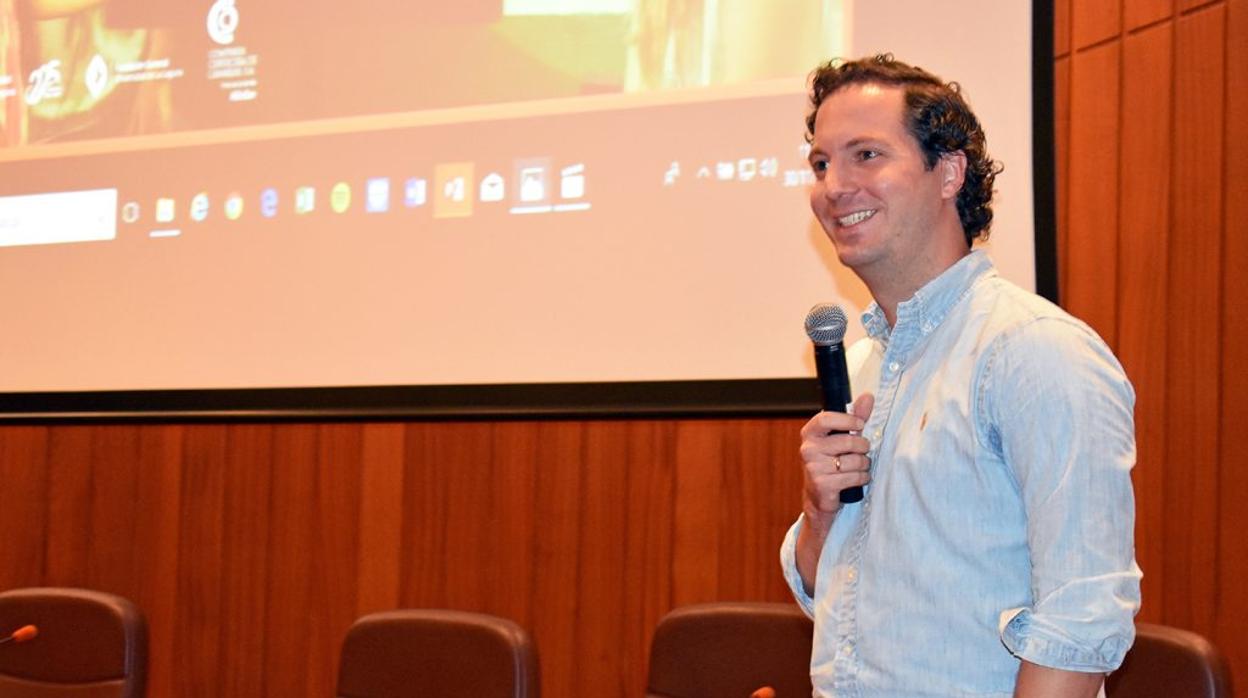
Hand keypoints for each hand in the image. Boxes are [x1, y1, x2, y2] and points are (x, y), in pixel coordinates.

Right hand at [799, 393, 874, 530]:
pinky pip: (854, 477)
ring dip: (864, 464)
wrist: (818, 495)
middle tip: (862, 450)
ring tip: (860, 466)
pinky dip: (862, 477)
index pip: (826, 419)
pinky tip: (858, 478)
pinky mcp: (823, 484)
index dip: (847, 420)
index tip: (860, 424)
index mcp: (810, 433)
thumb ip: (855, 416)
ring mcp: (814, 467)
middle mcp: (808, 449)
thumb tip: (868, 396)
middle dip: (863, 446)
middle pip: (848, 441)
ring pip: (855, 461)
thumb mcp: (841, 437)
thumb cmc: (831, 461)